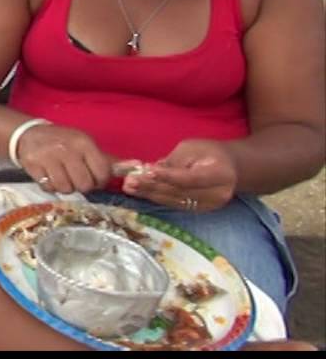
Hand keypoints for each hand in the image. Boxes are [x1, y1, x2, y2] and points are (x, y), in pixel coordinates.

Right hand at [15, 123, 114, 194]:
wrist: (28, 134)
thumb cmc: (62, 141)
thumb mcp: (84, 144)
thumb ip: (105, 159)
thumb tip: (136, 166)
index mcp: (83, 143)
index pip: (102, 172)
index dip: (100, 181)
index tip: (94, 179)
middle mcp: (67, 149)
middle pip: (84, 184)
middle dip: (82, 186)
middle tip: (76, 179)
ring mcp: (49, 157)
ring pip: (66, 188)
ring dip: (65, 187)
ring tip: (62, 177)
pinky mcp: (34, 166)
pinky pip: (49, 187)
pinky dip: (50, 186)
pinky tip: (49, 176)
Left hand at [122, 139, 236, 212]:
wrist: (230, 167)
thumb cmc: (209, 152)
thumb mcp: (191, 148)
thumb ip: (173, 161)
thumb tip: (149, 171)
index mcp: (220, 174)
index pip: (190, 178)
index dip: (167, 176)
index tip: (147, 171)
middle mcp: (217, 194)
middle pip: (180, 192)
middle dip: (152, 186)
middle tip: (130, 181)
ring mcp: (209, 206)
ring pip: (174, 200)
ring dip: (150, 194)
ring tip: (129, 187)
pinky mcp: (200, 210)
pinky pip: (175, 204)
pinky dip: (156, 198)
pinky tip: (141, 192)